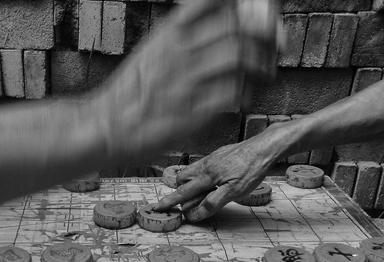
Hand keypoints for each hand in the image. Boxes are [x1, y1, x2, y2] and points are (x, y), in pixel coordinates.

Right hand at [92, 0, 279, 161]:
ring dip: (261, 63)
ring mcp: (187, 81)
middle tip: (278, 40)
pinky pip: (233, 93)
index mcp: (170, 32)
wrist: (105, 126)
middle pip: (237, 26)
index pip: (217, 1)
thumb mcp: (153, 49)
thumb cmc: (131, 92)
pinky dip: (247, 93)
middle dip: (266, 31)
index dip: (246, 3)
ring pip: (240, 57)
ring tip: (266, 71)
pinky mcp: (193, 111)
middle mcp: (180, 51)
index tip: (264, 9)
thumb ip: (184, 34)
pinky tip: (246, 96)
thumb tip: (221, 20)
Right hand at [153, 136, 276, 220]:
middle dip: (178, 192)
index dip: (170, 202)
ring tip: (197, 193)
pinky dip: (200, 175)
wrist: (264, 147)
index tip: (158, 208)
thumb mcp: (234, 192)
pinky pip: (202, 166)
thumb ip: (212, 202)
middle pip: (182, 180)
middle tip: (181, 203)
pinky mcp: (219, 154)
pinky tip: (213, 180)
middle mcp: (205, 165)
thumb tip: (194, 213)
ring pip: (190, 171)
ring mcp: (212, 158)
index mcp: (207, 176)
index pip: (184, 193)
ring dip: (188, 183)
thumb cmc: (252, 169)